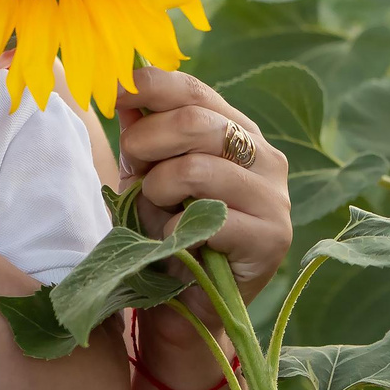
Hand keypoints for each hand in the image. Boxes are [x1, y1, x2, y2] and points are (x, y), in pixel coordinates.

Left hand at [116, 65, 291, 308]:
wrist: (185, 307)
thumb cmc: (166, 232)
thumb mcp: (147, 174)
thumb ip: (143, 132)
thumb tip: (122, 82)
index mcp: (239, 132)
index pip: (195, 91)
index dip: (151, 85)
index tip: (115, 93)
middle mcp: (265, 157)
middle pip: (194, 123)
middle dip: (146, 143)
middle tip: (134, 172)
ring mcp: (274, 197)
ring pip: (196, 169)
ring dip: (158, 193)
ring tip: (155, 213)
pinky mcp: (271, 237)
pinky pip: (207, 219)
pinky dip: (174, 231)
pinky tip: (173, 243)